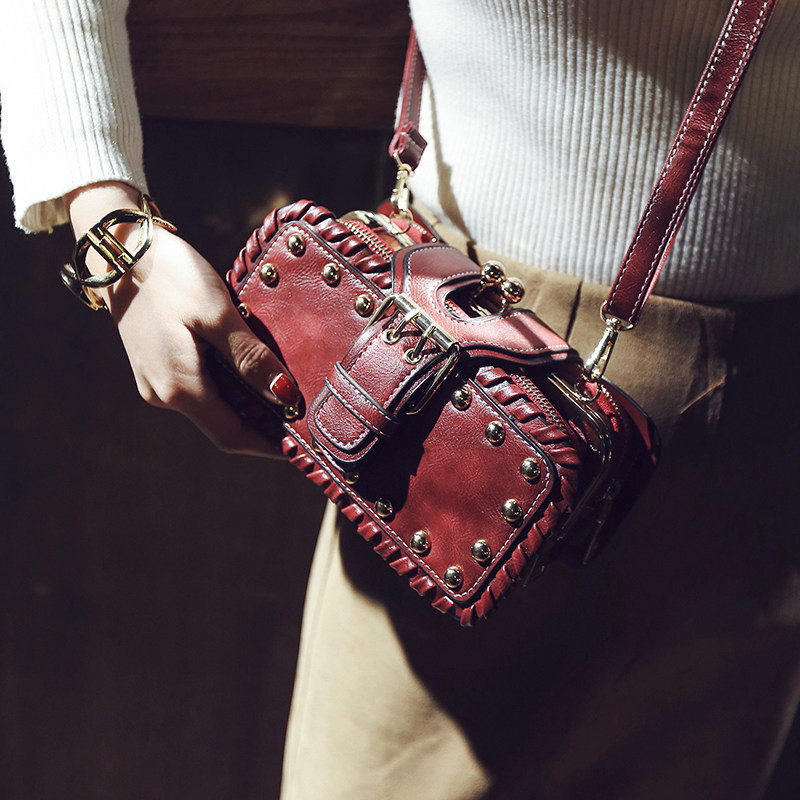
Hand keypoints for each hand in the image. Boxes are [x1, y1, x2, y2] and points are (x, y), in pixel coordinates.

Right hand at [66, 182, 299, 456]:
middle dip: (262, 426)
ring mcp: (156, 381)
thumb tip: (284, 396)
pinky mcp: (156, 364)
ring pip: (212, 407)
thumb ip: (250, 359)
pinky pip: (199, 388)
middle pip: (223, 425)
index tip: (301, 445)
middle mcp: (164, 394)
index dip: (268, 445)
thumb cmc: (170, 277)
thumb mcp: (218, 314)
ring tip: (285, 396)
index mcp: (180, 389)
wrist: (118, 248)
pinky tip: (252, 374)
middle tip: (302, 419)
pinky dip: (230, 389)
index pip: (232, 435)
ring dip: (247, 406)